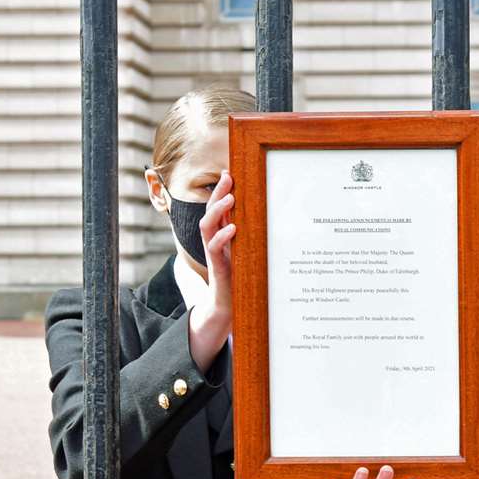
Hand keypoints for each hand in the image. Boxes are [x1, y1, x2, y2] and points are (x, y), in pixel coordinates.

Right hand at [188, 171, 235, 370]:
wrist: (231, 307)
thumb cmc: (241, 278)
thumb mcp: (249, 252)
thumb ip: (252, 235)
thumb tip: (271, 215)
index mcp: (222, 235)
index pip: (219, 206)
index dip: (222, 188)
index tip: (230, 170)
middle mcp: (215, 240)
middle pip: (210, 210)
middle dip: (218, 191)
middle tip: (228, 176)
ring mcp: (214, 253)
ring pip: (207, 225)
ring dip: (218, 209)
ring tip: (230, 196)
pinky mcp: (217, 267)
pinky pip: (214, 248)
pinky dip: (222, 237)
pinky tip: (233, 228)